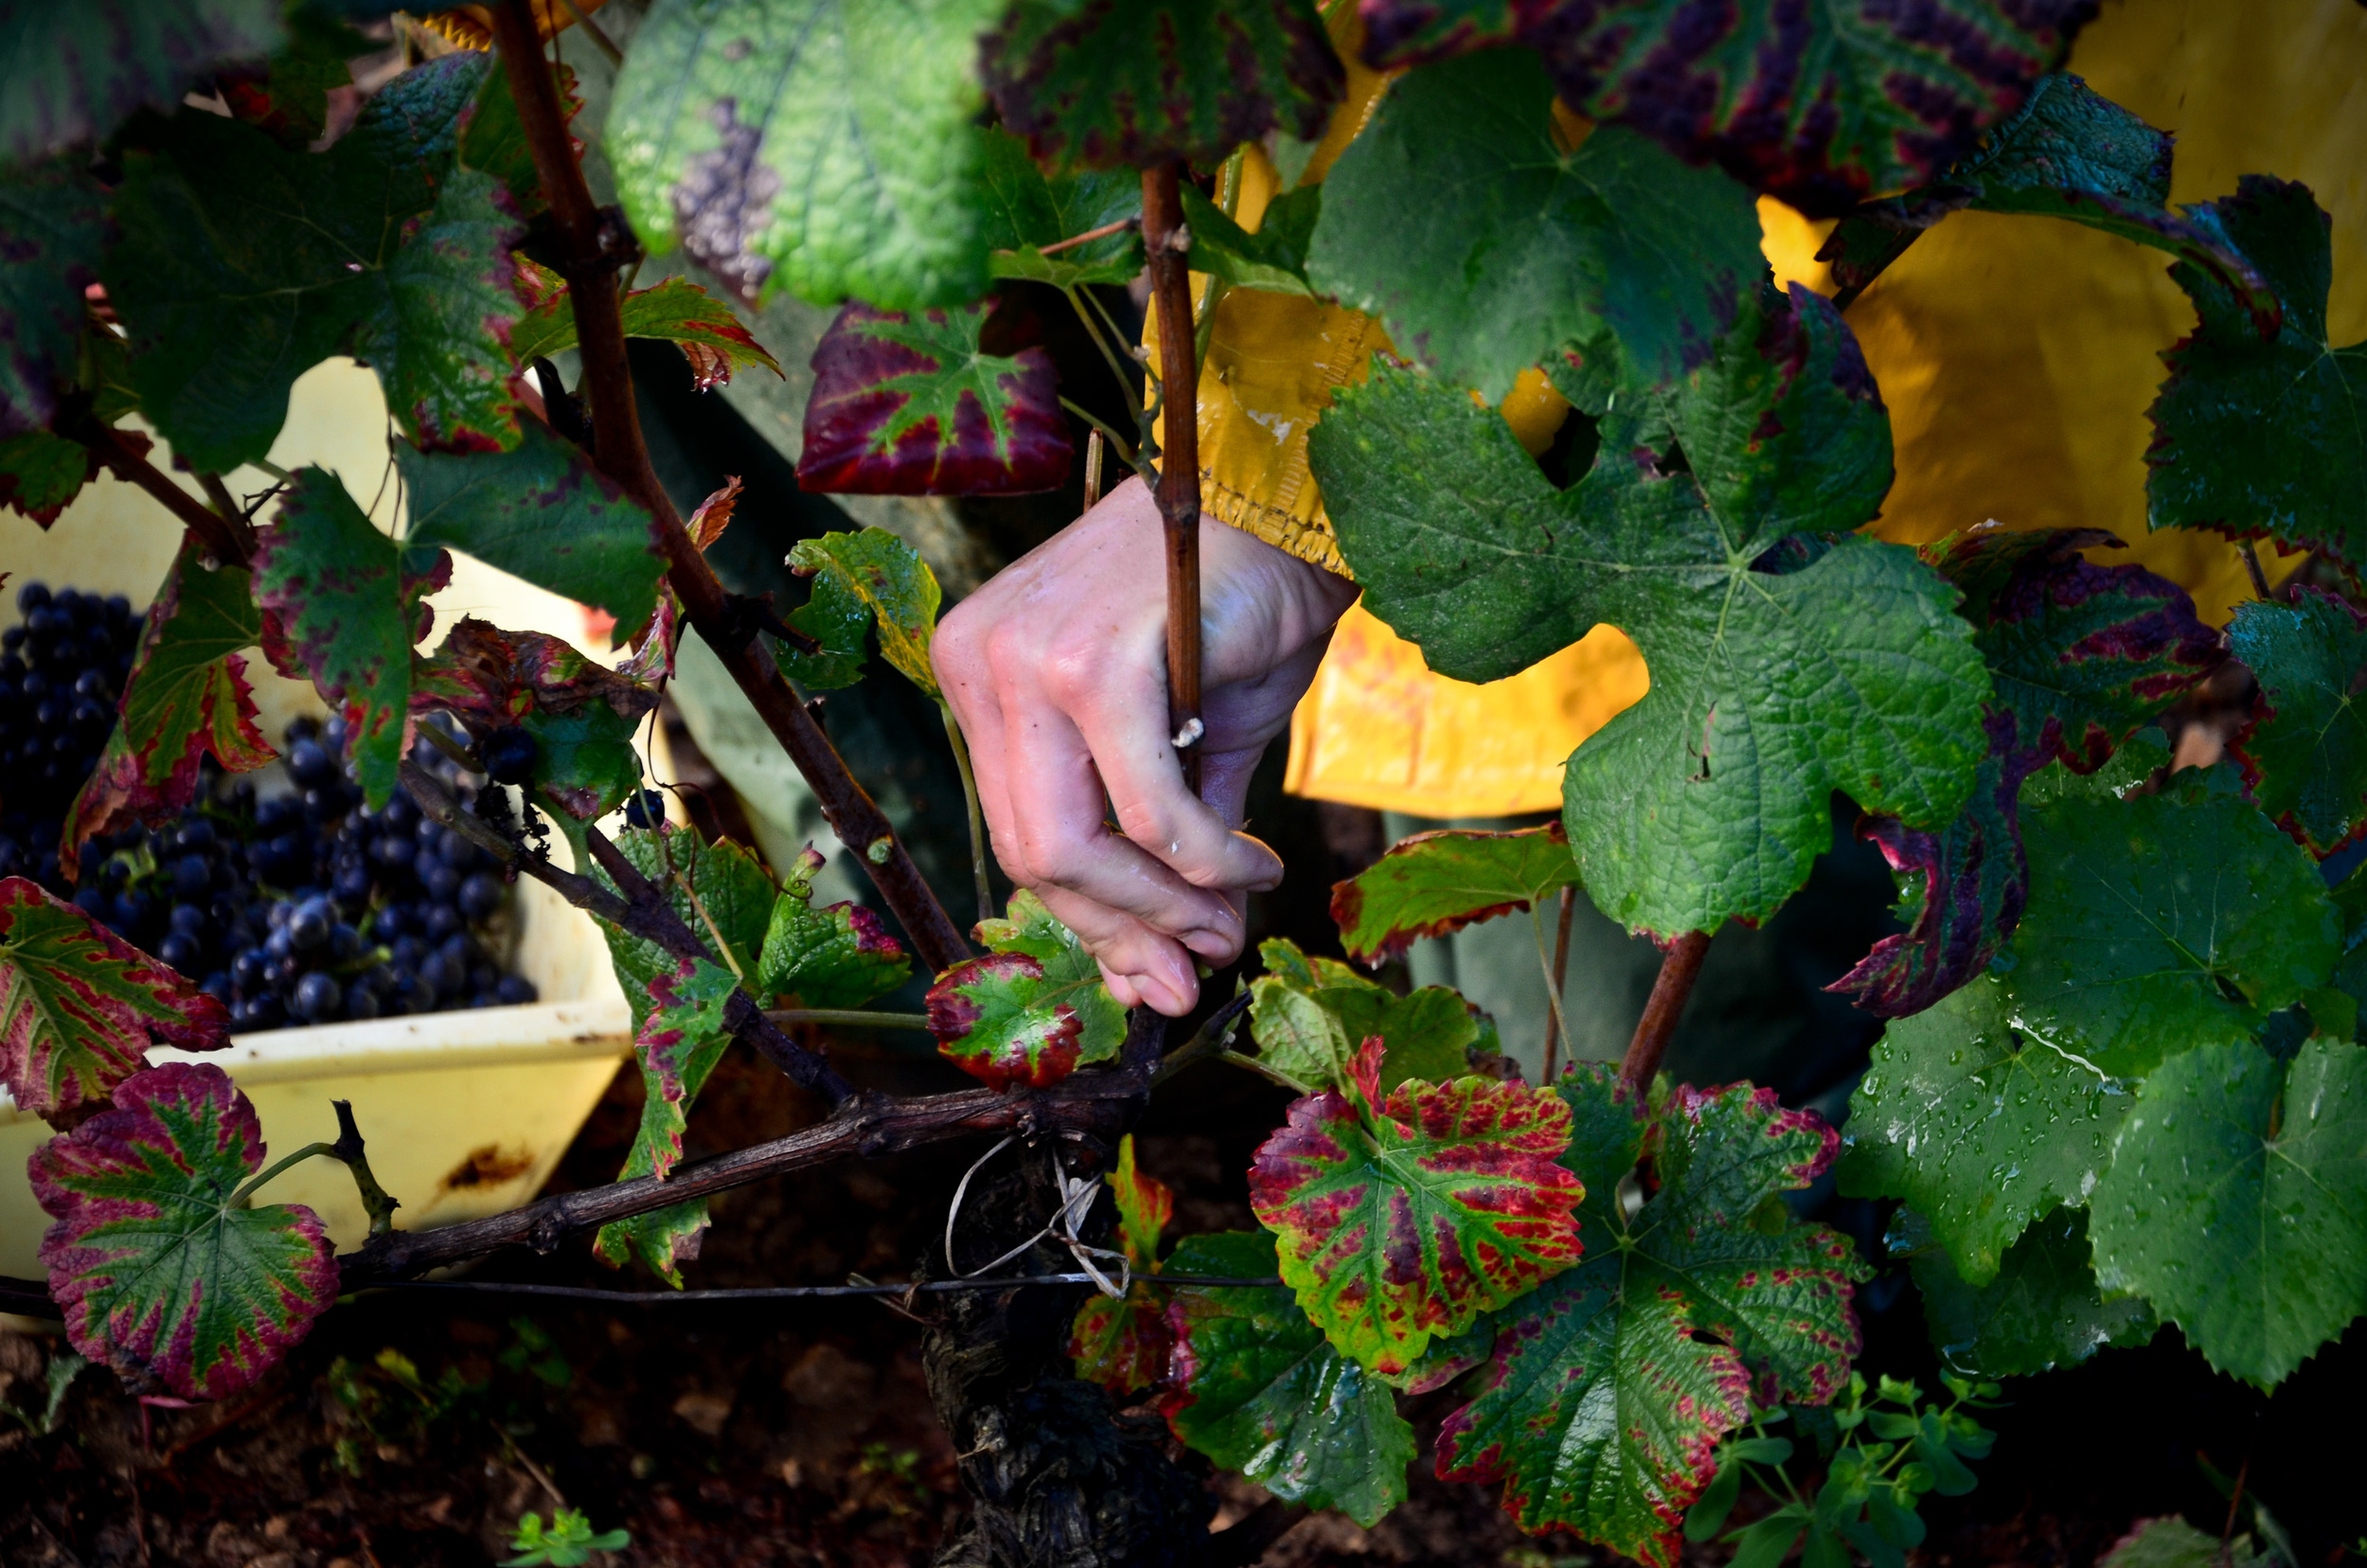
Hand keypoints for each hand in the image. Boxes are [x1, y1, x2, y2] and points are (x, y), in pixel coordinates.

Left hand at [932, 477, 1359, 1015]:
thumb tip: (1173, 963)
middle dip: (1127, 928)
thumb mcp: (1181, 741)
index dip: (1093, 920)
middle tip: (1202, 964)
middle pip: (1033, 853)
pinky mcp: (1091, 665)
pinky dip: (1206, 861)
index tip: (1159, 974)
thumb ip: (1160, 844)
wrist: (1291, 510)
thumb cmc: (1235, 611)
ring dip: (1165, 905)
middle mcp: (978, 662)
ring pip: (1075, 847)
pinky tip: (1252, 865)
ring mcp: (1024, 659)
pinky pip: (1149, 812)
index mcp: (978, 673)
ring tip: (1233, 916)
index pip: (1016, 831)